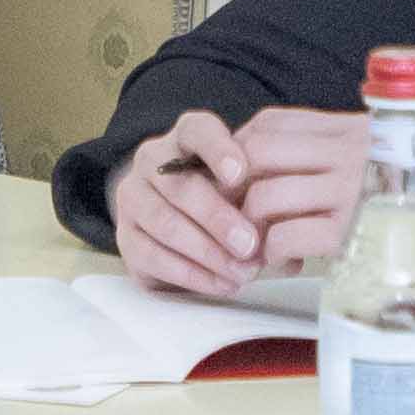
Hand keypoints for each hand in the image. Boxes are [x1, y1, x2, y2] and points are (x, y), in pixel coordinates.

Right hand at [108, 112, 267, 292]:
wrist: (178, 222)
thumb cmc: (225, 200)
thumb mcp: (247, 191)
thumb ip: (266, 207)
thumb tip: (289, 245)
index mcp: (185, 138)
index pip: (197, 131)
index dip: (218, 150)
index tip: (241, 174)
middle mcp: (152, 160)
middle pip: (180, 185)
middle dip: (218, 218)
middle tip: (250, 245)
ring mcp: (133, 198)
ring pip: (164, 223)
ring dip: (207, 252)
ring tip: (242, 272)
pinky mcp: (125, 237)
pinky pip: (153, 256)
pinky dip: (191, 274)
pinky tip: (221, 283)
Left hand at [209, 107, 370, 273]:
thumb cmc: (390, 206)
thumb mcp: (360, 160)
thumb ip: (315, 154)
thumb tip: (245, 169)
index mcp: (347, 129)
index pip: (270, 122)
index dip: (237, 151)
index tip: (232, 178)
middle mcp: (349, 152)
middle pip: (256, 152)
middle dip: (232, 187)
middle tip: (232, 212)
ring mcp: (350, 191)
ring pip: (265, 195)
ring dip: (248, 225)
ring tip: (256, 242)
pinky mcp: (349, 232)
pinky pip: (286, 236)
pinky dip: (271, 252)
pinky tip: (281, 259)